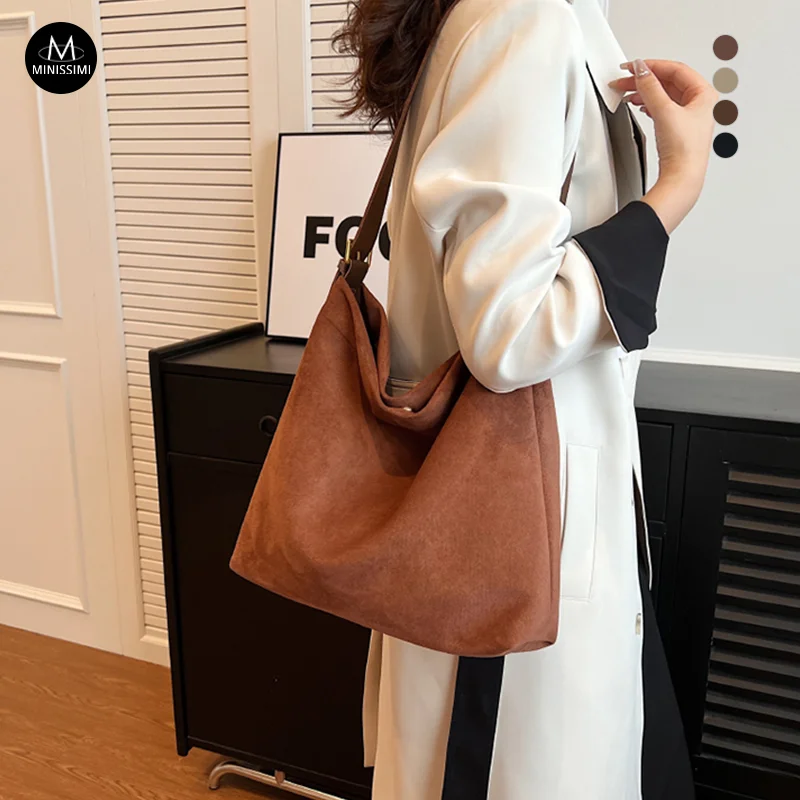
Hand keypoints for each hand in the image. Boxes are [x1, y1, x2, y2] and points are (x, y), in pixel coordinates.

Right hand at [608, 59, 717, 233]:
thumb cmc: (684, 151)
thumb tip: (642, 69)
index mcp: (704, 94)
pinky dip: (649, 103)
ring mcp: (688, 117)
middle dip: (645, 79)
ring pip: (664, 95)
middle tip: (624, 79)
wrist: (681, 178)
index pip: (676, 70)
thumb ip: (651, 87)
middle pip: (668, 82)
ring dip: (645, 91)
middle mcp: (699, 104)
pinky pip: (662, 108)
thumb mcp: (665, 111)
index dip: (652, 66)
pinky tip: (640, 104)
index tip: (633, 66)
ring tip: (627, 91)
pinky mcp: (677, 130)